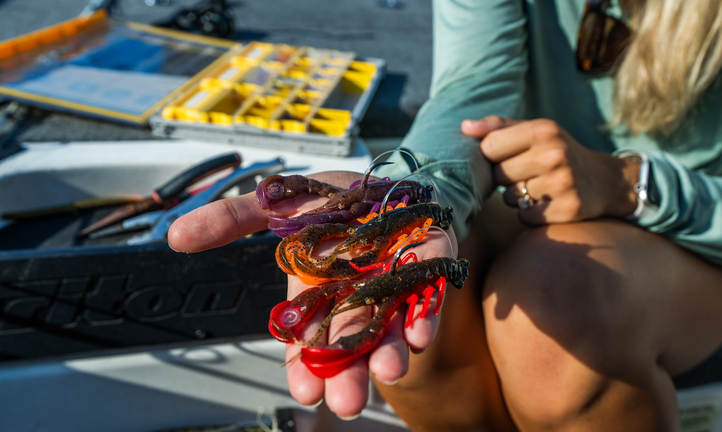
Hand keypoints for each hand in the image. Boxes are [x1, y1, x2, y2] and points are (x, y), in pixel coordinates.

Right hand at [168, 171, 456, 418]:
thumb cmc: (332, 197)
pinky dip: (424, 316)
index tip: (304, 392)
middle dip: (348, 373)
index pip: (307, 340)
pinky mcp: (427, 264)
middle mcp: (356, 297)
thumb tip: (176, 235)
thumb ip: (233, 219)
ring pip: (391, 328)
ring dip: (389, 353)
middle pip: (350, 343)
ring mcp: (394, 284)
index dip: (304, 367)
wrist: (384, 172)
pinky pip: (427, 295)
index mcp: (317, 291)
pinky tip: (419, 336)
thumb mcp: (276, 203)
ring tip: (387, 373)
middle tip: (345, 402)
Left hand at [462, 116, 639, 223]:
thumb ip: (498, 127)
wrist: (606, 181)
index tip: (508, 156)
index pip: (489, 147)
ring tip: (539, 187)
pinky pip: (525, 216)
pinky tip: (548, 203)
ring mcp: (563, 183)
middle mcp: (555, 154)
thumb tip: (464, 127)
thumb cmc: (559, 152)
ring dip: (518, 197)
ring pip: (510, 198)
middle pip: (498, 175)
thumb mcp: (535, 132)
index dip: (493, 155)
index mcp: (544, 130)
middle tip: (528, 173)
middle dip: (506, 178)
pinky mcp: (568, 209)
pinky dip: (531, 213)